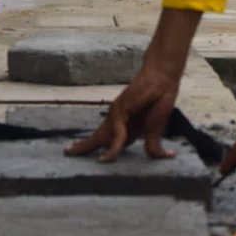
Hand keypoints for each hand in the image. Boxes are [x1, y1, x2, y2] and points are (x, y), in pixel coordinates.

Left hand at [64, 8, 198, 160]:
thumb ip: (155, 146)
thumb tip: (168, 157)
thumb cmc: (160, 100)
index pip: (111, 141)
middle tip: (68, 152)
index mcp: (128, 126)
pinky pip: (116, 134)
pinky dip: (113, 147)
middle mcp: (119, 121)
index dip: (102, 150)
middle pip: (99, 138)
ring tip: (72, 151)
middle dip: (84, 146)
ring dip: (86, 146)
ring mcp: (118, 115)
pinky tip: (107, 157)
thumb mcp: (157, 130)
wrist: (162, 78)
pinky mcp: (121, 111)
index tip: (93, 155)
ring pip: (100, 136)